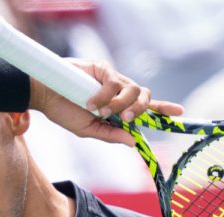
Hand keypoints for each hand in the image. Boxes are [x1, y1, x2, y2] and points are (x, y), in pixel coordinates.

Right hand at [29, 59, 182, 145]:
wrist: (45, 96)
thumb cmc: (64, 112)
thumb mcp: (89, 130)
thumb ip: (111, 135)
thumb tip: (133, 141)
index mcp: (118, 108)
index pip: (146, 107)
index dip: (162, 108)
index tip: (179, 112)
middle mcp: (119, 93)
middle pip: (145, 97)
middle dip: (140, 109)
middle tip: (125, 117)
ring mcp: (112, 79)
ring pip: (133, 89)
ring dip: (120, 104)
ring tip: (100, 111)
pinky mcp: (103, 68)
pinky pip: (115, 82)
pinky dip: (104, 95)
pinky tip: (90, 102)